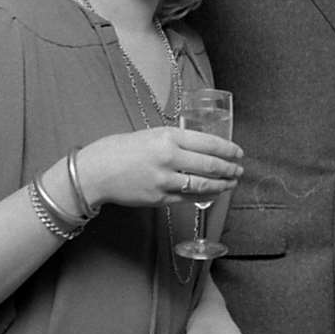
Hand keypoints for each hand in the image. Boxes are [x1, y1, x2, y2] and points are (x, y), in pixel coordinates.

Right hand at [71, 127, 242, 210]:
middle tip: (239, 170)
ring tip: (231, 183)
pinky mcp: (159, 199)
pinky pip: (188, 198)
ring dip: (221, 185)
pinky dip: (204, 196)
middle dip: (229, 169)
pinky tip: (212, 194)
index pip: (208, 143)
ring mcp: (164, 180)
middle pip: (210, 165)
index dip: (227, 149)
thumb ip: (173, 140)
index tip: (238, 152)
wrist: (95, 172)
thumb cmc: (119, 149)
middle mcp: (169, 157)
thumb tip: (198, 147)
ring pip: (202, 184)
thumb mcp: (149, 135)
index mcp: (167, 136)